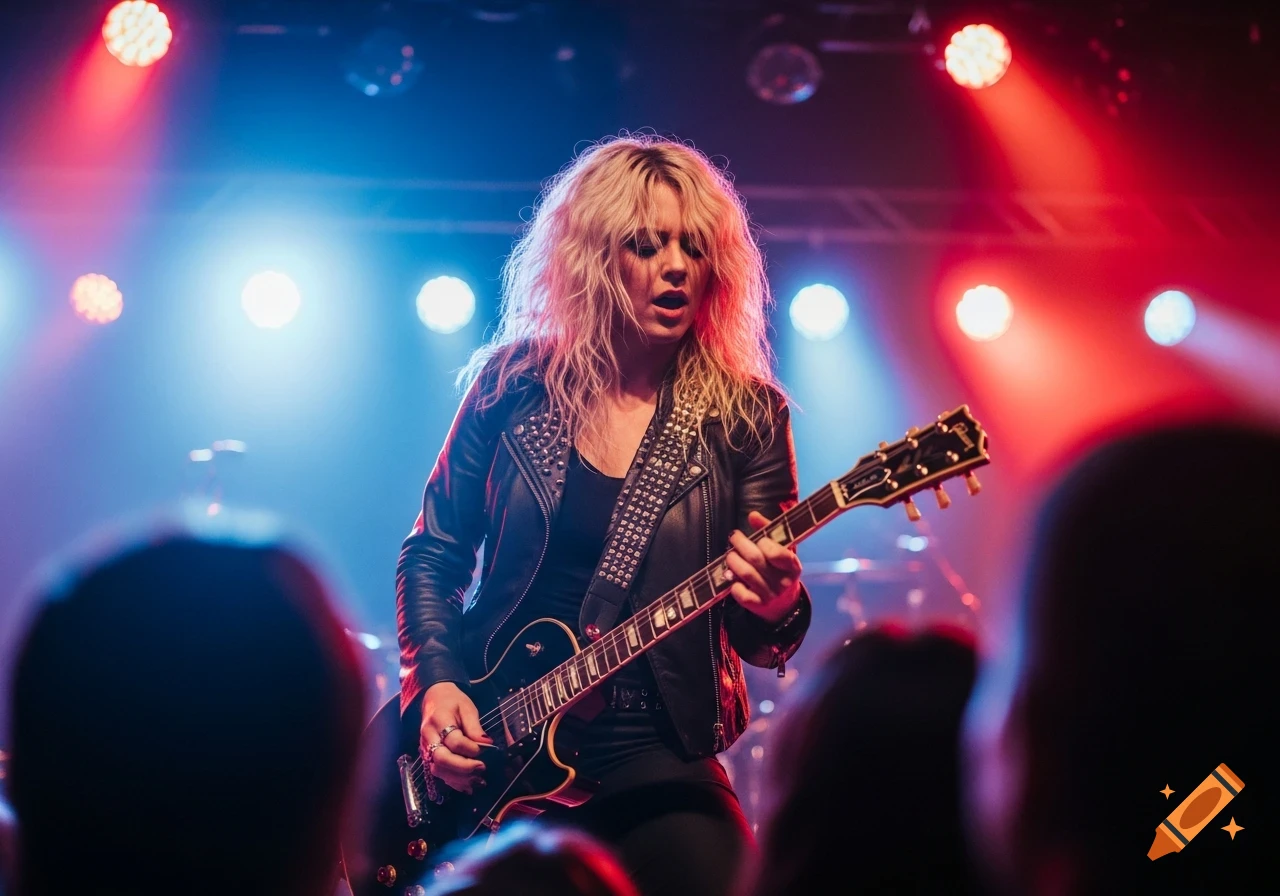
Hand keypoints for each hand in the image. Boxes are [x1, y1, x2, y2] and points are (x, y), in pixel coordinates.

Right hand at [419, 682, 492, 794]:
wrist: (433, 699)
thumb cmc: (452, 702)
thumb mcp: (467, 708)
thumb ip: (475, 727)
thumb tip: (487, 745)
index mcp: (439, 720)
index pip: (453, 740)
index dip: (470, 748)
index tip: (485, 750)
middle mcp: (428, 736)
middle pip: (441, 758)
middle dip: (463, 767)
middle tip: (482, 768)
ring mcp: (425, 748)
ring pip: (437, 769)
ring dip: (458, 778)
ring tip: (478, 781)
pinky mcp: (427, 756)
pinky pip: (438, 773)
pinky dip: (453, 782)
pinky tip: (468, 786)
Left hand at [726, 510, 802, 624]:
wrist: (783, 603)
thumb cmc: (780, 569)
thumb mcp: (781, 550)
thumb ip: (768, 530)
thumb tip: (752, 515)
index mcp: (793, 566)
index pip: (776, 552)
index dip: (763, 542)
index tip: (756, 537)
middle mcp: (784, 582)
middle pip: (756, 560)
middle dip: (741, 544)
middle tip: (734, 537)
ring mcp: (771, 595)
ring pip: (746, 574)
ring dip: (733, 561)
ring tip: (730, 555)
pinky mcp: (758, 606)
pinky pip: (742, 595)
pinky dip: (734, 584)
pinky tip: (733, 578)